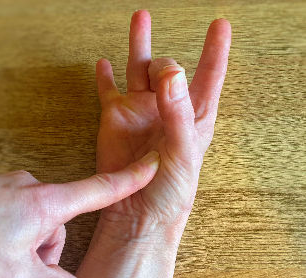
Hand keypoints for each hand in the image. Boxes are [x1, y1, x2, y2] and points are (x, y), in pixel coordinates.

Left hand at [0, 152, 158, 277]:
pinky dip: (1, 240)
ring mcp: (5, 189)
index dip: (130, 180)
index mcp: (45, 204)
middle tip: (14, 270)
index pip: (100, 189)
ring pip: (29, 228)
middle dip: (41, 255)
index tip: (151, 165)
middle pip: (55, 230)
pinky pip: (7, 220)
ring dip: (18, 251)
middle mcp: (27, 189)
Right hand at [77, 10, 230, 277]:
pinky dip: (105, 76)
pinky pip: (109, 90)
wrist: (137, 211)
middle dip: (164, 64)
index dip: (215, 50)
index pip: (208, 75)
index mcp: (192, 115)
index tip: (220, 24)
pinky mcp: (113, 117)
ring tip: (140, 18)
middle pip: (167, 68)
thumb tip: (171, 72)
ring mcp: (138, 110)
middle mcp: (165, 108)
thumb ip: (177, 112)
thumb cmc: (170, 189)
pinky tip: (104, 63)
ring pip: (138, 69)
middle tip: (160, 73)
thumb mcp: (183, 152)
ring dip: (139, 43)